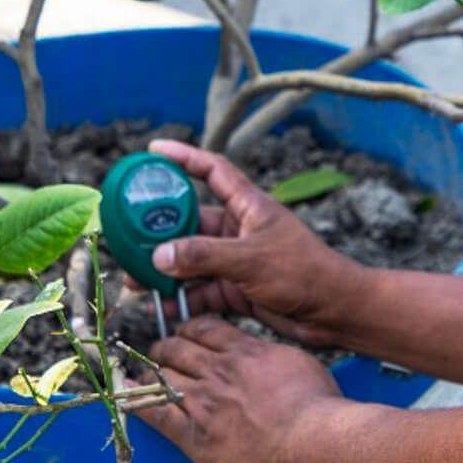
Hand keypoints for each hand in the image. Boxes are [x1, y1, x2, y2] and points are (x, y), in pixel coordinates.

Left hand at [135, 318, 342, 462]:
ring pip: (161, 376)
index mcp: (243, 351)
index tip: (186, 333)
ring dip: (149, 371)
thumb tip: (263, 353)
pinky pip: (155, 413)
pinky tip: (124, 394)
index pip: (204, 328)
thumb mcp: (297, 362)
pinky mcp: (194, 434)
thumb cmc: (316, 405)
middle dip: (166, 347)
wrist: (310, 440)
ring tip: (142, 373)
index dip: (190, 328)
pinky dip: (135, 400)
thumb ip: (271, 354)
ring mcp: (203, 402)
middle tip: (162, 352)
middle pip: (177, 348)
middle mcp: (217, 371)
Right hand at [143, 139, 365, 345]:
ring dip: (165, 271)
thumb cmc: (304, 274)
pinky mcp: (237, 289)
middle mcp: (239, 229)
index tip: (153, 149)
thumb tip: (159, 256)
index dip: (183, 157)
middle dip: (159, 232)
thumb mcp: (250, 260)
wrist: (334, 313)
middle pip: (190, 222)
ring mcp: (237, 260)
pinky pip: (201, 289)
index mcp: (248, 206)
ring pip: (191, 260)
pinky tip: (162, 308)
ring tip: (136, 282)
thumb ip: (203, 256)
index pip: (212, 170)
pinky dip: (183, 298)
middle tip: (128, 239)